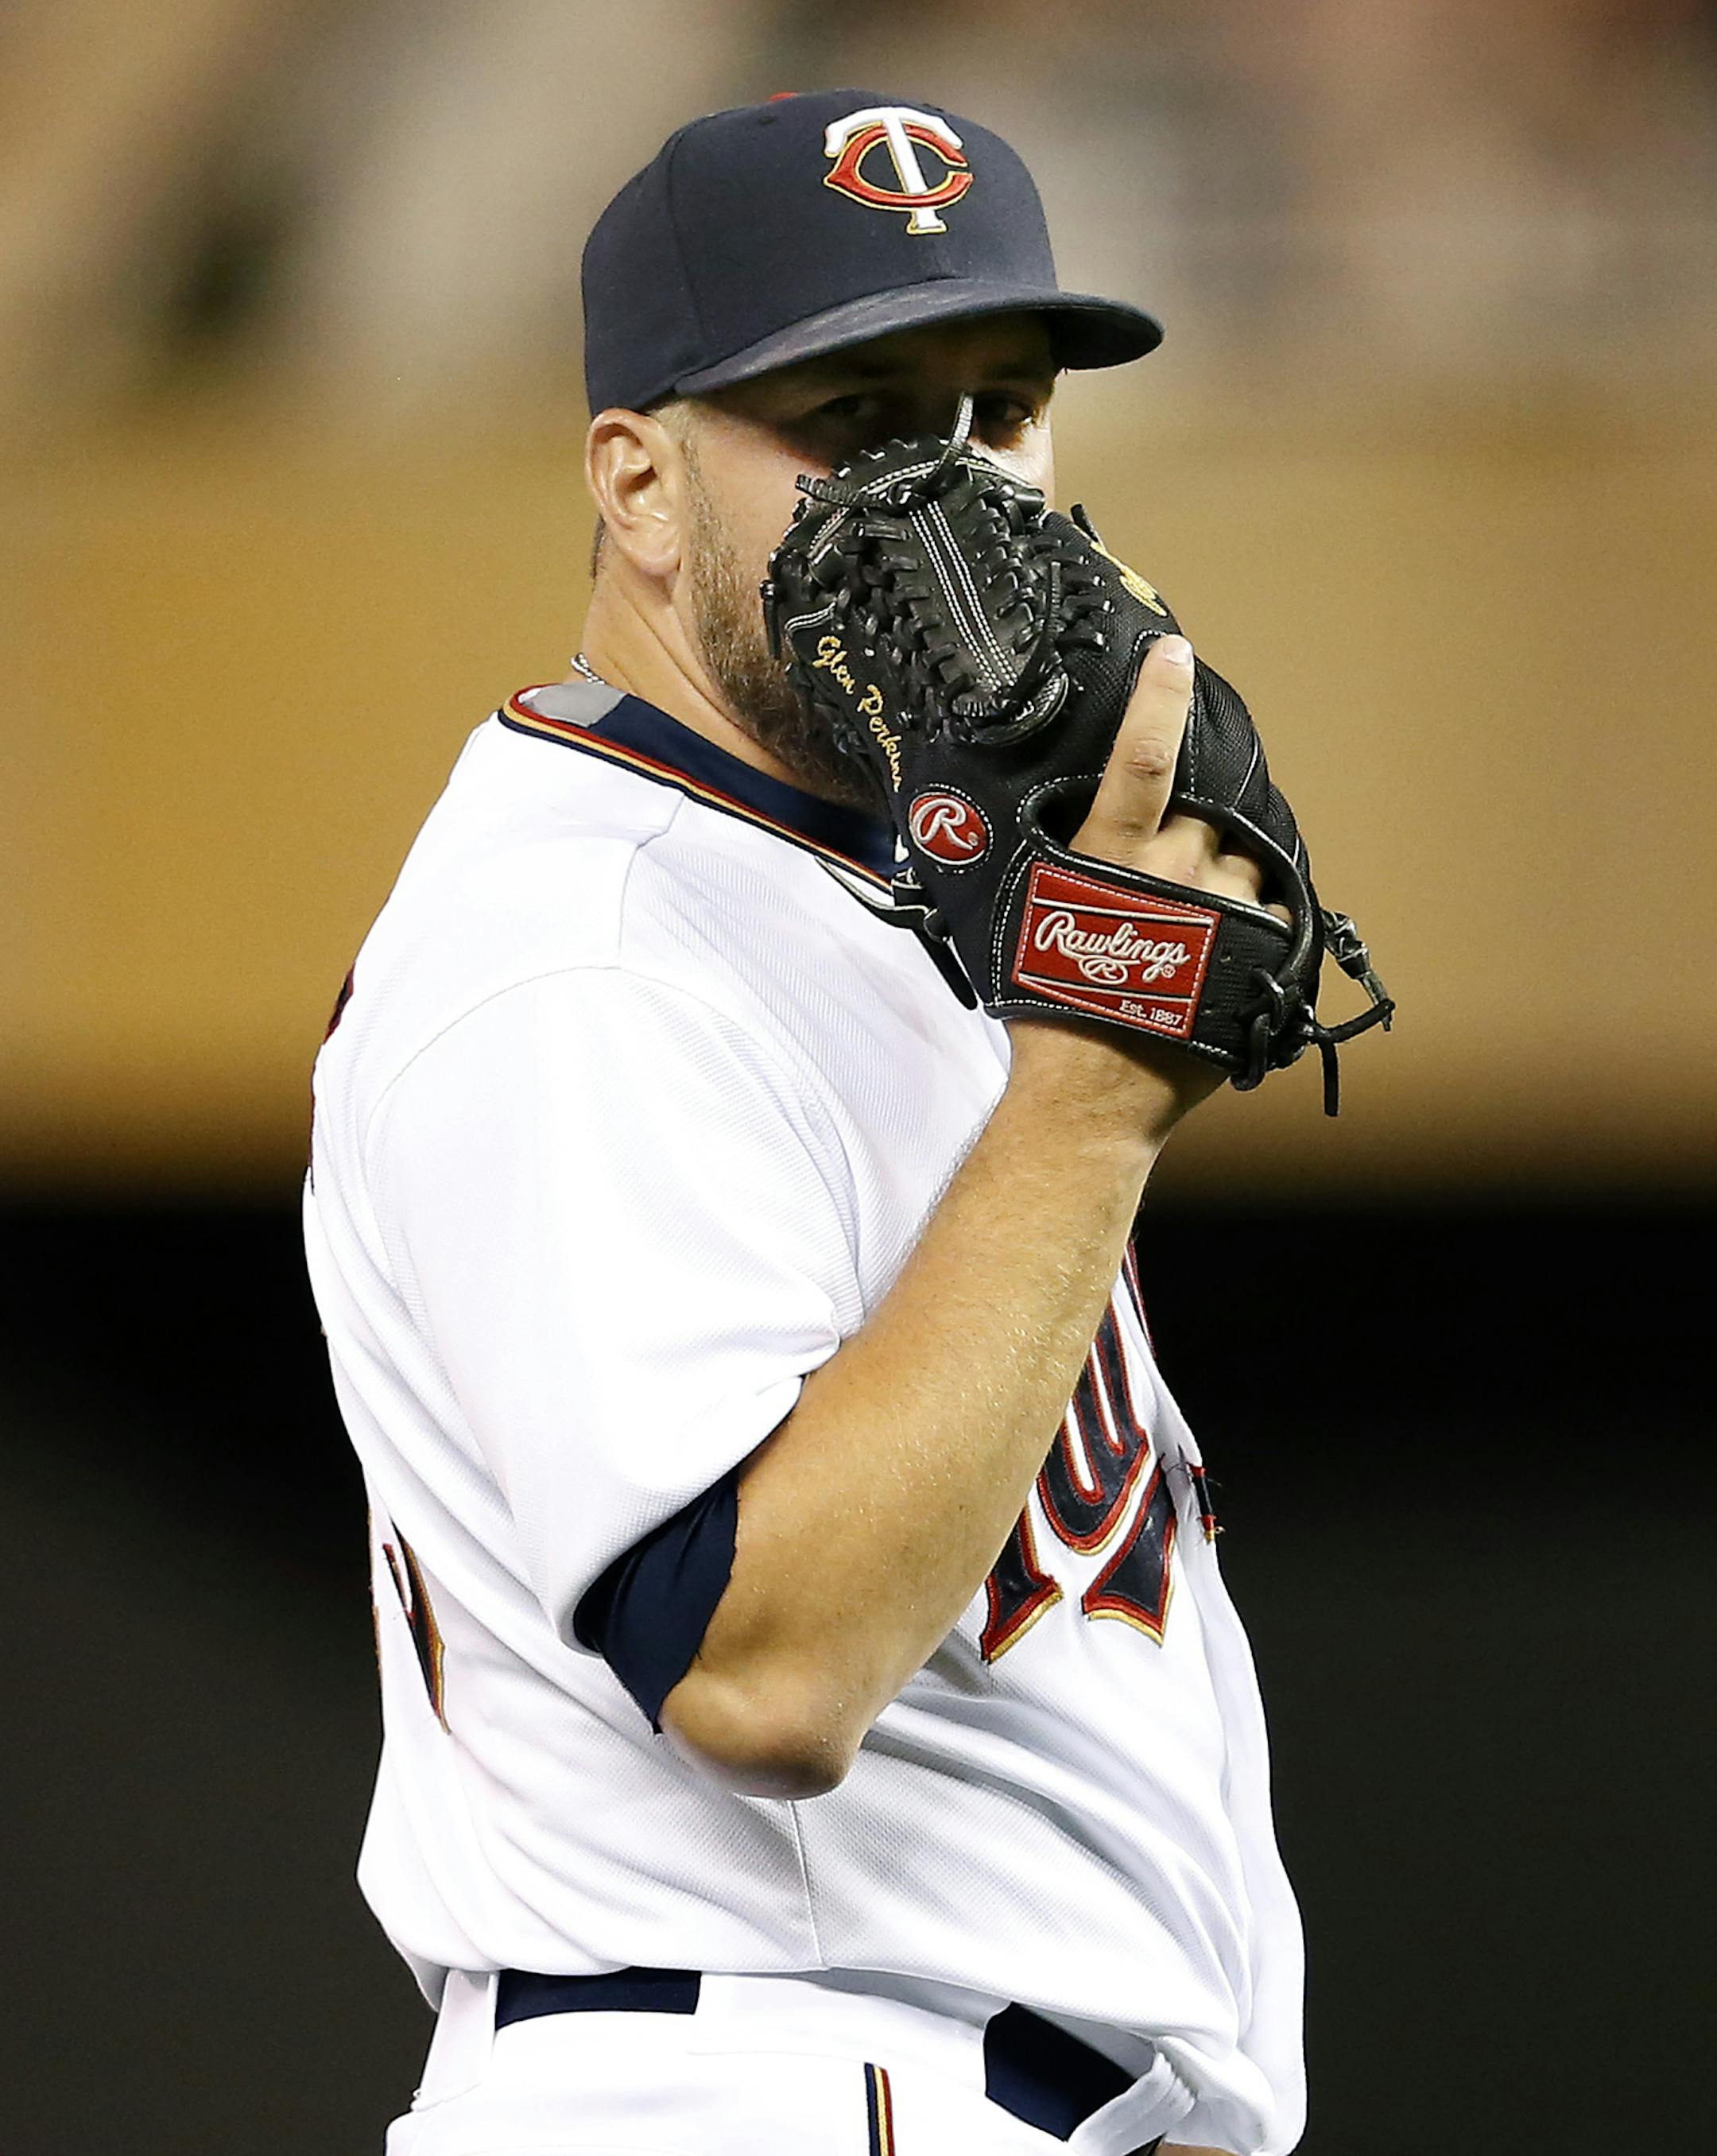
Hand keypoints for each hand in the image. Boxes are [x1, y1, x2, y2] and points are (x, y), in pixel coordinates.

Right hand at [1006, 635, 1264, 1138]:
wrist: (1093, 1100)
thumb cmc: (1050, 1014)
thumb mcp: (1037, 921)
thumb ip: (1075, 866)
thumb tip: (1093, 833)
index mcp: (1109, 854)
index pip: (1141, 759)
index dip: (1160, 699)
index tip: (1177, 652)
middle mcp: (1174, 869)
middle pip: (1206, 814)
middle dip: (1194, 835)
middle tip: (1166, 882)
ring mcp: (1224, 909)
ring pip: (1242, 861)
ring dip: (1223, 880)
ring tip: (1188, 933)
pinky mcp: (1259, 950)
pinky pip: (1267, 912)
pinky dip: (1250, 922)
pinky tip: (1217, 961)